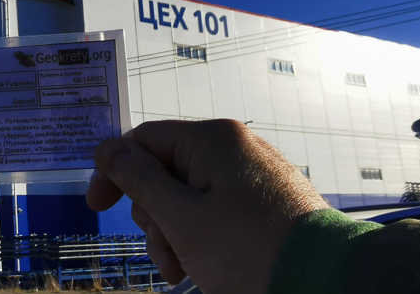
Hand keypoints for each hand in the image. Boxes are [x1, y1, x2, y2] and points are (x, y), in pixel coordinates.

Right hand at [86, 120, 326, 293]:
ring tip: (183, 269)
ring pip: (187, 197)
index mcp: (212, 141)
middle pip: (164, 172)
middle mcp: (233, 150)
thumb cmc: (252, 250)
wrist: (322, 280)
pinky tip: (200, 266)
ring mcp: (250, 176)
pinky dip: (199, 237)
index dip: (114, 171)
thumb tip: (110, 150)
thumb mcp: (181, 218)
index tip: (97, 205)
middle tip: (164, 251)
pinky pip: (214, 210)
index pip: (144, 140)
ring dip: (174, 234)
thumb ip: (140, 181)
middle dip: (153, 217)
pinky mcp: (262, 202)